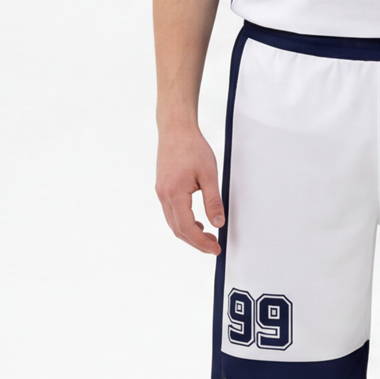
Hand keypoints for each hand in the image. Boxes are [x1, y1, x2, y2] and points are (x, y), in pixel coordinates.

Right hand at [155, 125, 224, 254]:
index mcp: (175, 193)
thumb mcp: (209, 174)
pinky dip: (183, 221)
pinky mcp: (162, 187)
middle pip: (177, 229)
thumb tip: (218, 222)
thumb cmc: (192, 147)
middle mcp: (164, 195)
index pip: (187, 228)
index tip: (215, 248)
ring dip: (189, 232)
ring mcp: (161, 192)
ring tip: (207, 235)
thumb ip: (213, 201)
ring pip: (173, 222)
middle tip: (213, 245)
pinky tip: (196, 220)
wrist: (176, 129)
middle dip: (195, 241)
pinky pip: (171, 212)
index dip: (201, 242)